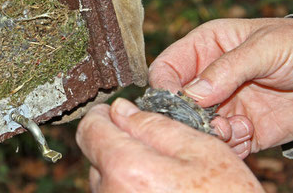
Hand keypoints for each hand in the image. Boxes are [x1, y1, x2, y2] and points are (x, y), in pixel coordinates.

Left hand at [76, 99, 263, 191]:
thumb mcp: (202, 151)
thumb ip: (155, 125)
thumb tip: (121, 109)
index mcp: (126, 169)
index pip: (90, 129)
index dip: (104, 115)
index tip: (117, 111)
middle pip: (98, 156)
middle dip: (121, 145)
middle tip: (158, 150)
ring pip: (107, 181)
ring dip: (128, 172)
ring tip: (167, 179)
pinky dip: (132, 191)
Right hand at [149, 18, 292, 156]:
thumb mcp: (264, 47)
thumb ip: (227, 68)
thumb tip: (192, 93)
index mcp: (205, 47)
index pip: (168, 67)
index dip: (165, 85)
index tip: (175, 101)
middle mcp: (208, 78)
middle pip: (177, 103)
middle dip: (188, 117)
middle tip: (211, 122)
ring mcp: (224, 105)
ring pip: (197, 128)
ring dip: (211, 134)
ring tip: (235, 127)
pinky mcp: (241, 129)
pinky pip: (223, 144)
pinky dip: (230, 146)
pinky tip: (248, 132)